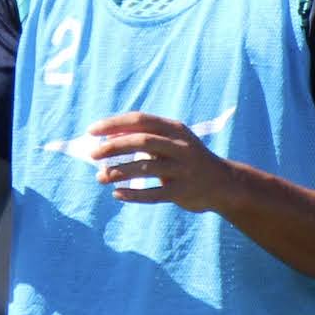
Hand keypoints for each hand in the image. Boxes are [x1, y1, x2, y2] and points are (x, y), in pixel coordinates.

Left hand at [87, 112, 234, 213]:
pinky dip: (133, 195)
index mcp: (175, 129)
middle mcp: (181, 146)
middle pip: (141, 141)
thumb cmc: (186, 160)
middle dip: (113, 147)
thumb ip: (145, 137)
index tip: (91, 131)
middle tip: (92, 154)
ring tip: (100, 177)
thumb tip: (106, 138)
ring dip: (118, 172)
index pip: (140, 120)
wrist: (224, 184)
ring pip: (145, 168)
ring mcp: (183, 169)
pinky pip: (154, 194)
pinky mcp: (184, 192)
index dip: (114, 124)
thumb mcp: (171, 141)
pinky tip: (117, 194)